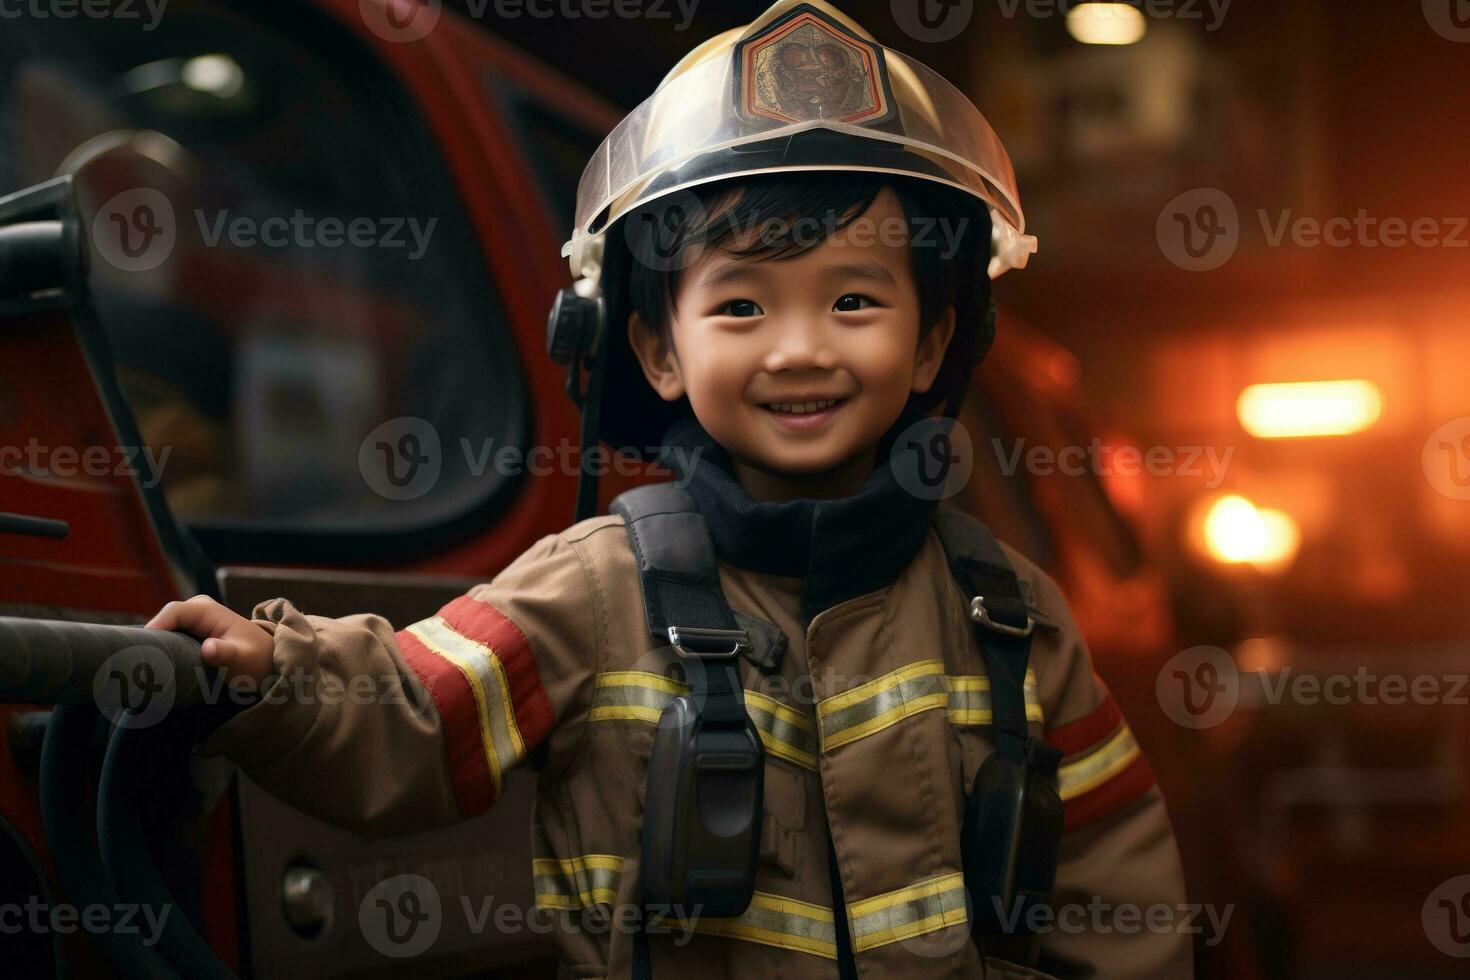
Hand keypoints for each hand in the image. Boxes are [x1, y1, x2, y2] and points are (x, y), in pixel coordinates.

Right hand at [146, 595, 274, 683]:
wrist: (266, 662)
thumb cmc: (255, 660)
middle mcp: (195, 610)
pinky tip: (152, 667)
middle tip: (136, 663)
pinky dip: (160, 650)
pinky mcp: (187, 634)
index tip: (141, 648)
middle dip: (149, 639)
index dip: (154, 627)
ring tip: (140, 667)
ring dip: (154, 647)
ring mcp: (190, 622)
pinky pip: (167, 639)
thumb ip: (225, 653)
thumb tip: (208, 649)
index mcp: (206, 610)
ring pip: (162, 631)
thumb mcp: (242, 659)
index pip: (172, 612)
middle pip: (162, 621)